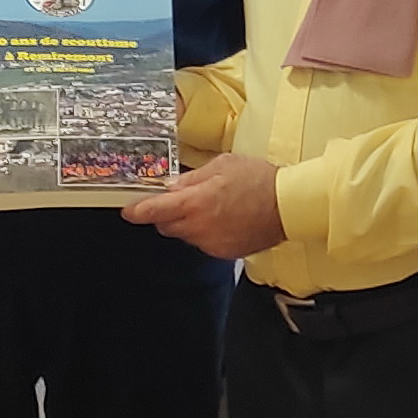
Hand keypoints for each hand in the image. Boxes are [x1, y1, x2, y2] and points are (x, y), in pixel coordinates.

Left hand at [122, 153, 286, 257]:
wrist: (289, 205)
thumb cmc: (259, 180)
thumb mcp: (221, 165)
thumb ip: (191, 178)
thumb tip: (171, 187)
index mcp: (195, 202)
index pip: (154, 211)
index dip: (137, 211)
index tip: (129, 210)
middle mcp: (199, 227)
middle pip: (166, 225)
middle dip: (167, 214)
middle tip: (183, 199)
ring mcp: (211, 243)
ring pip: (185, 235)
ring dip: (189, 222)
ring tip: (213, 206)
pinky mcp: (223, 252)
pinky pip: (204, 242)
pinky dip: (206, 232)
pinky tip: (224, 219)